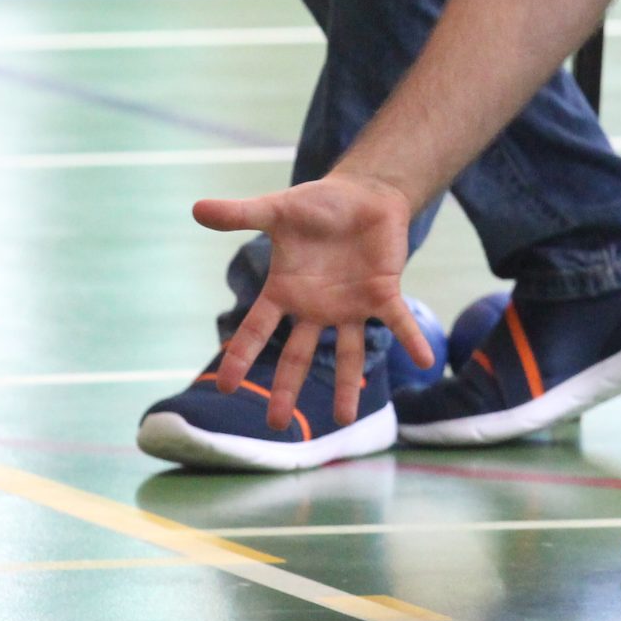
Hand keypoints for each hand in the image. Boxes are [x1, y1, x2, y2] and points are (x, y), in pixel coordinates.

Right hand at [192, 173, 433, 428]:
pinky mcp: (383, 294)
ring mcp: (349, 306)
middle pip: (298, 356)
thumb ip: (240, 214)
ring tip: (343, 419)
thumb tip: (195, 208)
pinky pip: (398, 321)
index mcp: (286, 291)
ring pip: (348, 353)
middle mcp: (315, 308)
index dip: (240, 356)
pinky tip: (425, 361)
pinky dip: (410, 339)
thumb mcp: (277, 209)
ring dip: (348, 386)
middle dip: (286, 389)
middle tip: (275, 425)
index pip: (257, 330)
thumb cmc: (318, 205)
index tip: (225, 388)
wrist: (364, 195)